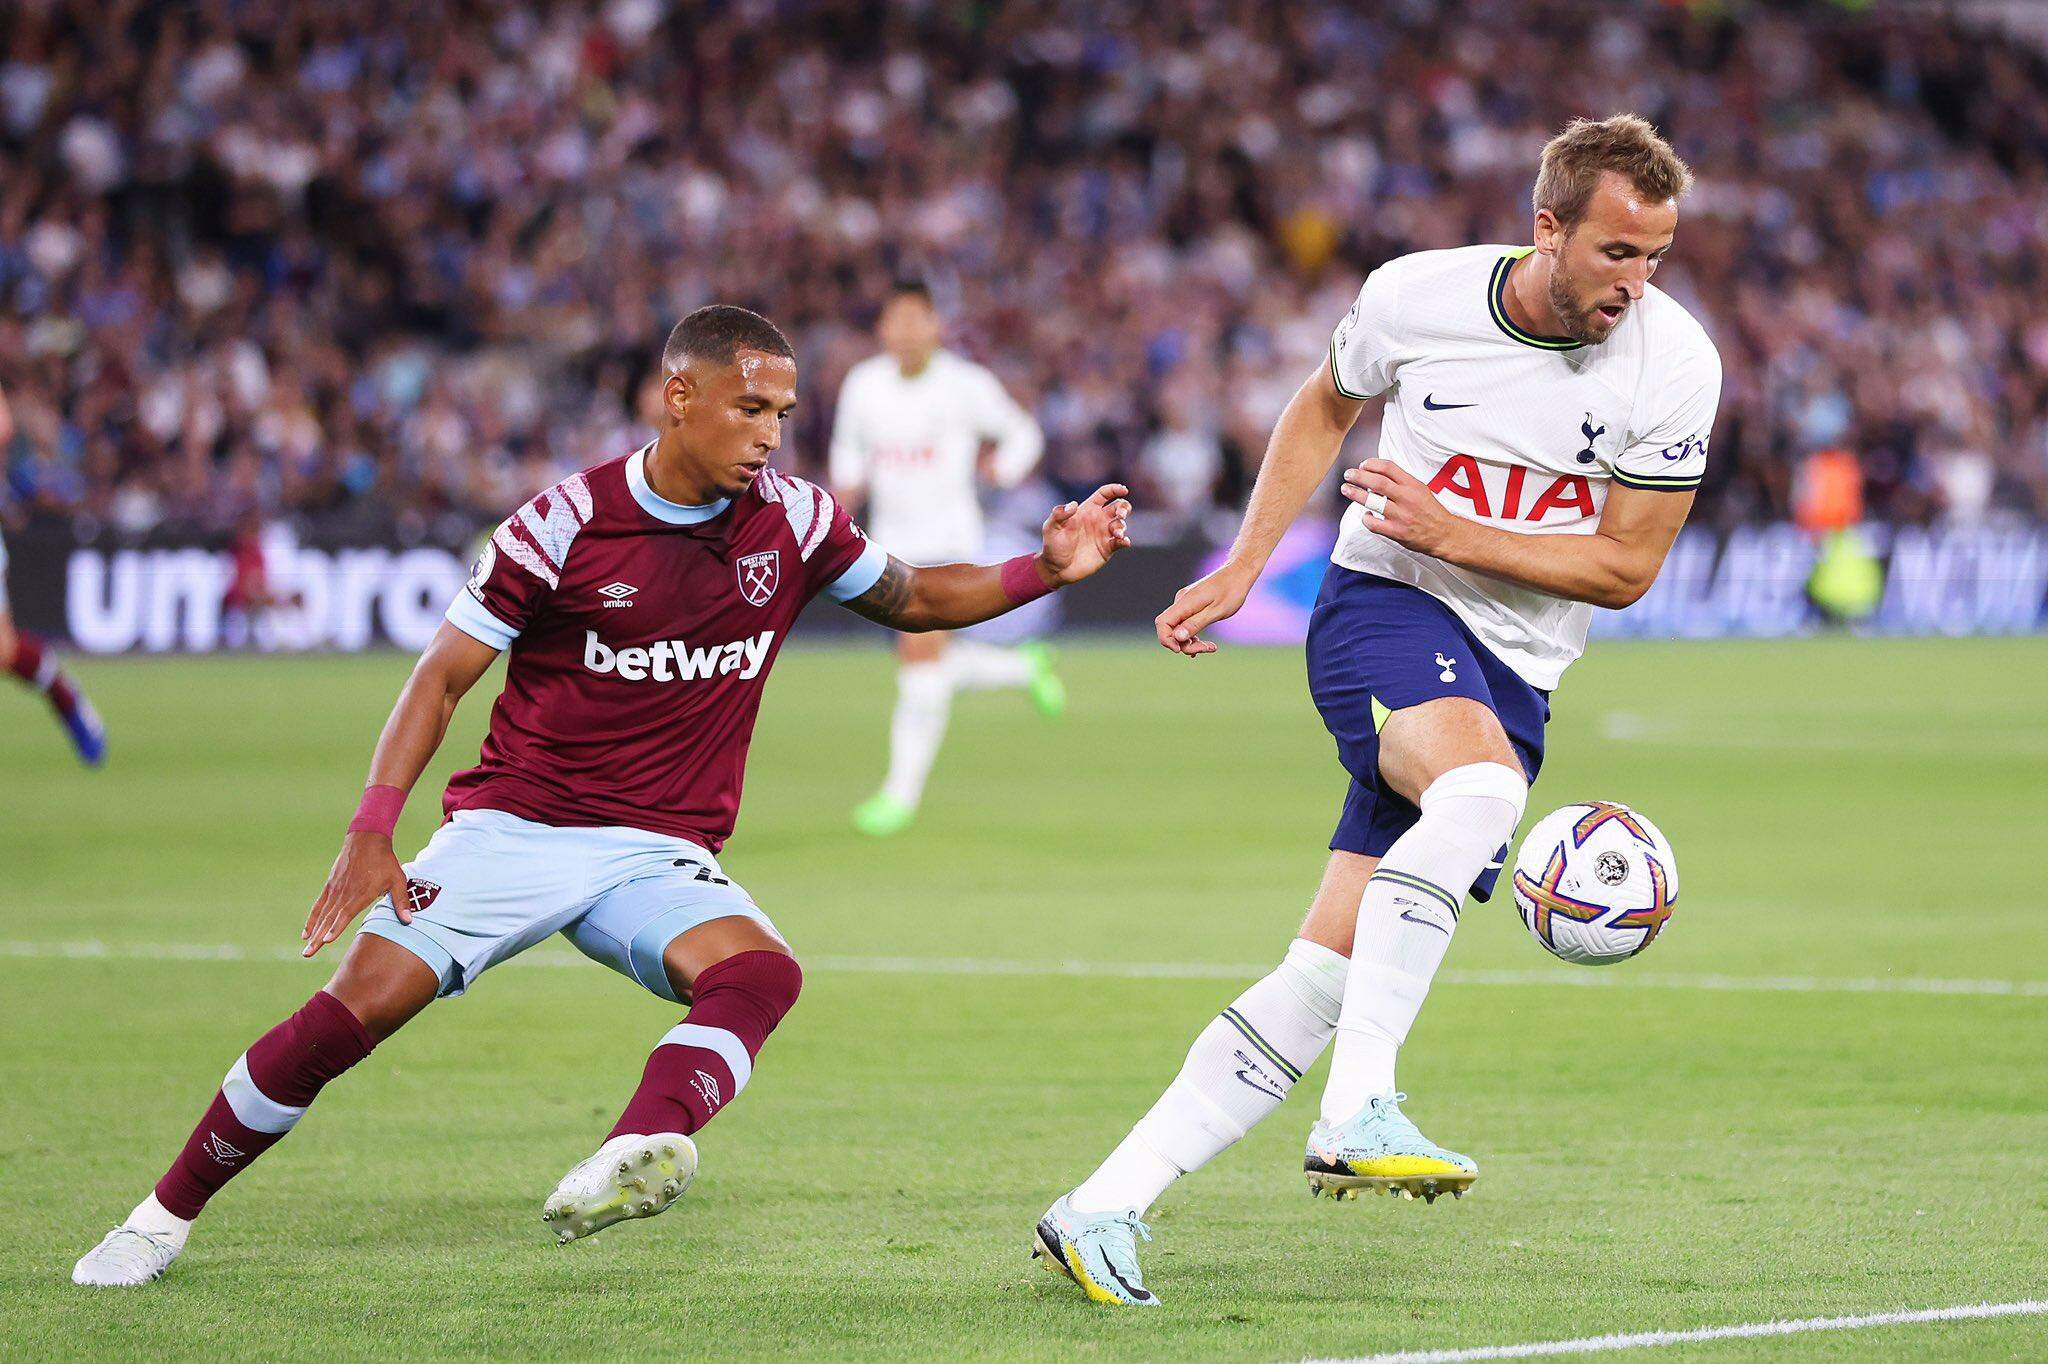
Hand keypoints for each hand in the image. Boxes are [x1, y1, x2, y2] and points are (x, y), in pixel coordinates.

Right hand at [302, 832, 411, 957]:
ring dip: (312, 932)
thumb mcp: (398, 880)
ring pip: (322, 914)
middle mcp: (344, 893)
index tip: (326, 940)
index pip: (345, 914)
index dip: (336, 928)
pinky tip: (306, 932)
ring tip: (306, 948)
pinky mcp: (330, 885)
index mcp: (360, 893)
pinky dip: (312, 919)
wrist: (367, 839)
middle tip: (308, 954)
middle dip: (318, 938)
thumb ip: (401, 901)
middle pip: (329, 919)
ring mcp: (335, 889)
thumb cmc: (385, 861)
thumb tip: (408, 921)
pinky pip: (318, 905)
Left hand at [1038, 483, 1132, 584]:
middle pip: (1118, 506)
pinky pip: (1121, 542)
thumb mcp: (1051, 528)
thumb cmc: (1053, 545)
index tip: (1123, 490)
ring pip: (1121, 524)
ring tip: (1116, 534)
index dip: (1115, 489)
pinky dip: (1125, 541)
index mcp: (1087, 510)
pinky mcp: (1108, 549)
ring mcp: (1104, 534)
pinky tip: (1123, 541)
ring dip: (1122, 526)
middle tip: (1120, 514)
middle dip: (1124, 507)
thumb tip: (1074, 504)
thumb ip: (1059, 514)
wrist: (1056, 568)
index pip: (1104, 494)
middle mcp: (1098, 520)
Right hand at [1156, 561, 1256, 656]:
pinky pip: (1185, 623)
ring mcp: (1186, 603)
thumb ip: (1195, 624)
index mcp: (1185, 602)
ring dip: (1191, 641)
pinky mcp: (1191, 605)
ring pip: (1179, 628)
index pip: (1162, 623)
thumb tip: (1176, 637)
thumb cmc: (1231, 591)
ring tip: (1211, 647)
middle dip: (1184, 644)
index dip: (1166, 639)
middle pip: (1170, 629)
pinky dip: (1193, 634)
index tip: (1180, 649)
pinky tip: (1205, 643)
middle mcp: (1181, 601)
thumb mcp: (1216, 611)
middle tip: (1206, 649)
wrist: (1239, 573)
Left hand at [1341, 459, 1463, 557]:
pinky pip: (1374, 524)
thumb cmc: (1430, 511)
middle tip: (1348, 474)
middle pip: (1378, 482)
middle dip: (1359, 476)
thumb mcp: (1420, 489)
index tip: (1363, 465)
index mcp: (1413, 485)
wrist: (1444, 534)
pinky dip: (1366, 519)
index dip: (1372, 464)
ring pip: (1373, 502)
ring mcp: (1401, 515)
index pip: (1389, 468)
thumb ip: (1401, 482)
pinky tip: (1366, 515)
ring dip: (1356, 494)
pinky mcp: (1397, 532)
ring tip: (1346, 489)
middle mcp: (1407, 498)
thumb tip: (1376, 473)